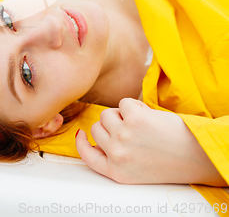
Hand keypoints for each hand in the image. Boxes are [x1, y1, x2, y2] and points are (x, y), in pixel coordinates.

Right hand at [75, 98, 225, 184]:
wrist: (194, 155)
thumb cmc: (169, 159)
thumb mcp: (135, 169)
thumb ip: (115, 157)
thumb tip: (95, 134)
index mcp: (116, 171)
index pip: (87, 155)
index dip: (82, 142)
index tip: (81, 134)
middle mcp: (117, 155)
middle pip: (96, 129)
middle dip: (110, 125)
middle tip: (130, 128)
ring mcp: (123, 135)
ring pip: (107, 113)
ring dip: (121, 114)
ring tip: (141, 122)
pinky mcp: (134, 118)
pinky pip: (123, 102)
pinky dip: (135, 105)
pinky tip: (148, 115)